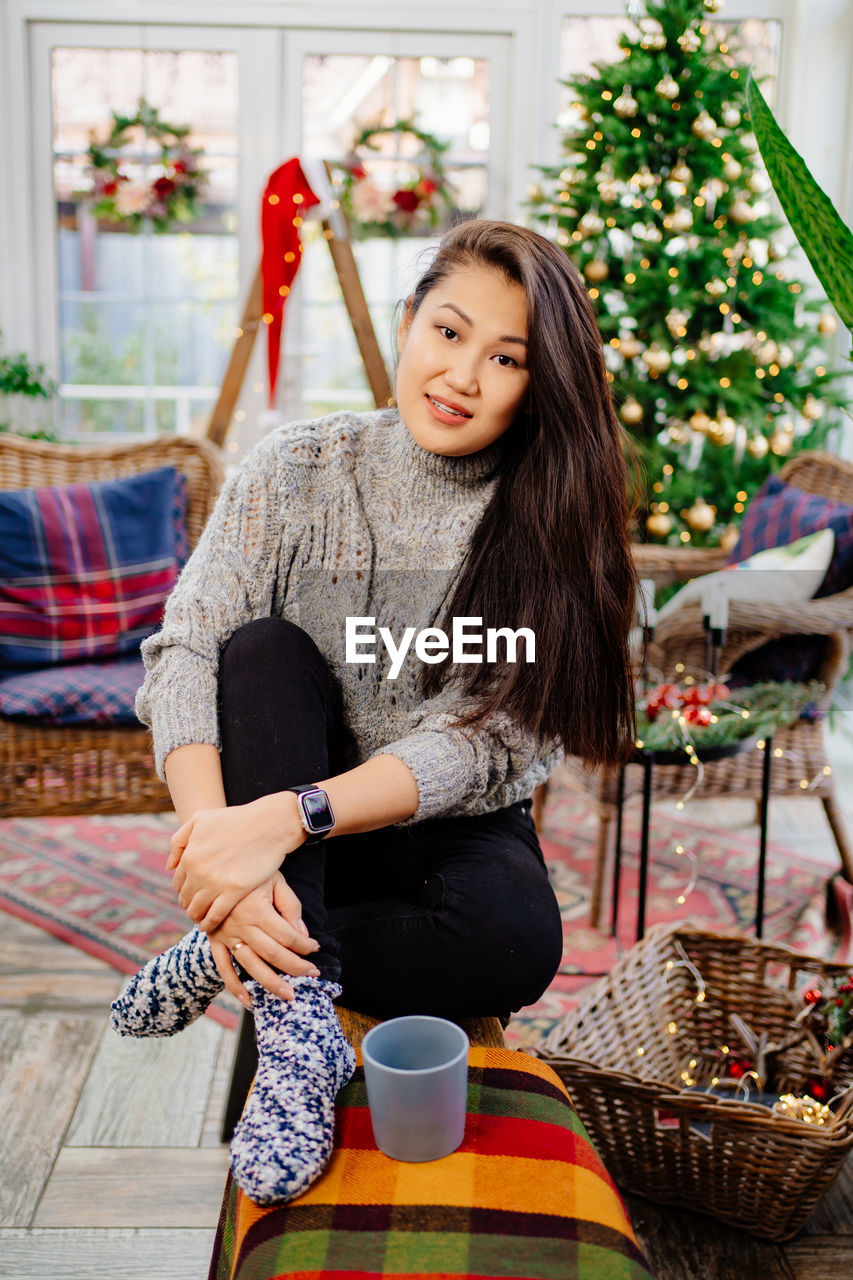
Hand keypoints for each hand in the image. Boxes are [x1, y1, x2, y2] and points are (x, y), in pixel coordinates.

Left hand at [168, 792, 304, 930]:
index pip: (178, 882)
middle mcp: (198, 871)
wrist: (268, 824)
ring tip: (202, 918)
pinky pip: (215, 915)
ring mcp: (216, 882)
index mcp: (189, 855)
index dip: (184, 889)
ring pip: (196, 910)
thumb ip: (179, 841)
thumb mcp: (200, 819)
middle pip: (185, 898)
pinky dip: (209, 923)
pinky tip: (209, 926)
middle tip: (197, 907)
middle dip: (189, 903)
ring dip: (197, 916)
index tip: (191, 893)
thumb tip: (169, 866)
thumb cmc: (236, 819)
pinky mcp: (234, 891)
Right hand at [208, 874, 321, 1005]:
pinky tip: (248, 1000)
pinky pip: (223, 968)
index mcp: (257, 908)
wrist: (214, 867)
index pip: (288, 935)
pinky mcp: (214, 940)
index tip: (315, 947)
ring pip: (250, 965)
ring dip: (271, 983)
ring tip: (289, 995)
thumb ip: (290, 906)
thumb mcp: (274, 880)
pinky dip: (234, 986)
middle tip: (312, 974)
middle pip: (273, 953)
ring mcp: (225, 934)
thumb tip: (301, 934)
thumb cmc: (250, 872)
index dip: (305, 945)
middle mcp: (240, 924)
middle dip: (296, 967)